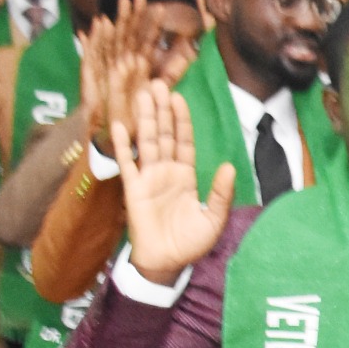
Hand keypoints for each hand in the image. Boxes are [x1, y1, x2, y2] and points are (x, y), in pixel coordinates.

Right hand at [113, 80, 232, 285]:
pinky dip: (124, 145)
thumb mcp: (213, 218)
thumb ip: (220, 193)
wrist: (167, 263)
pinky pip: (128, 163)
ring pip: (147, 142)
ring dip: (145, 118)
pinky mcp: (133, 189)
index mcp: (185, 176)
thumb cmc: (190, 243)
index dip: (181, 120)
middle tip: (157, 84)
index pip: (183, 142)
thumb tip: (228, 166)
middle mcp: (166, 172)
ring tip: (142, 95)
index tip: (178, 98)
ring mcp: (148, 178)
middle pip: (164, 135)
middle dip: (161, 110)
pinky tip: (120, 125)